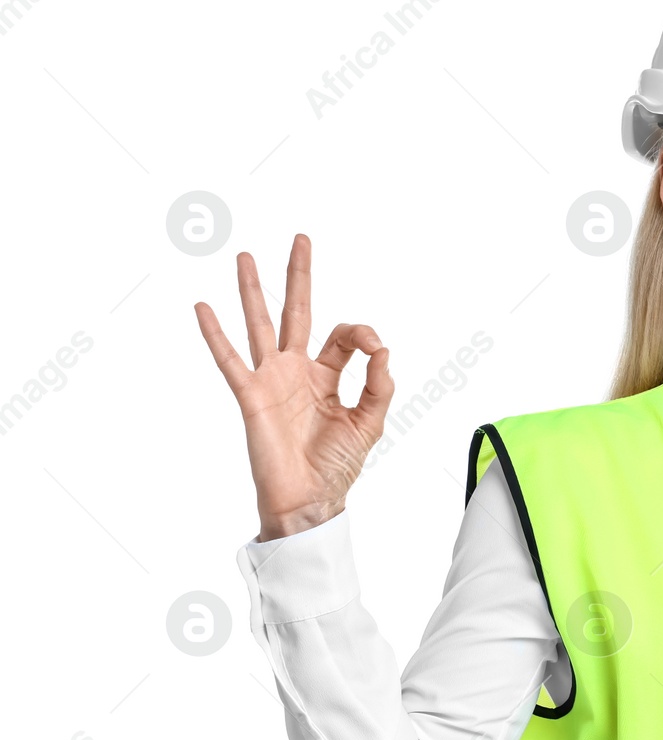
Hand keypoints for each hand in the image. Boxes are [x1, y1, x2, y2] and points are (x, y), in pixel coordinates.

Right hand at [194, 233, 394, 540]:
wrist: (309, 499)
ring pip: (260, 325)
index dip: (362, 333)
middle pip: (298, 312)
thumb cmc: (336, 466)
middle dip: (299, 276)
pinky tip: (202, 307)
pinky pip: (229, 359)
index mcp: (328, 376)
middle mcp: (297, 371)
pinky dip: (215, 334)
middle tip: (300, 239)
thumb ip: (380, 385)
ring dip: (253, 290)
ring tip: (246, 256)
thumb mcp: (370, 423)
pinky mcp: (251, 395)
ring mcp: (272, 379)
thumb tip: (384, 349)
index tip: (374, 346)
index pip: (343, 336)